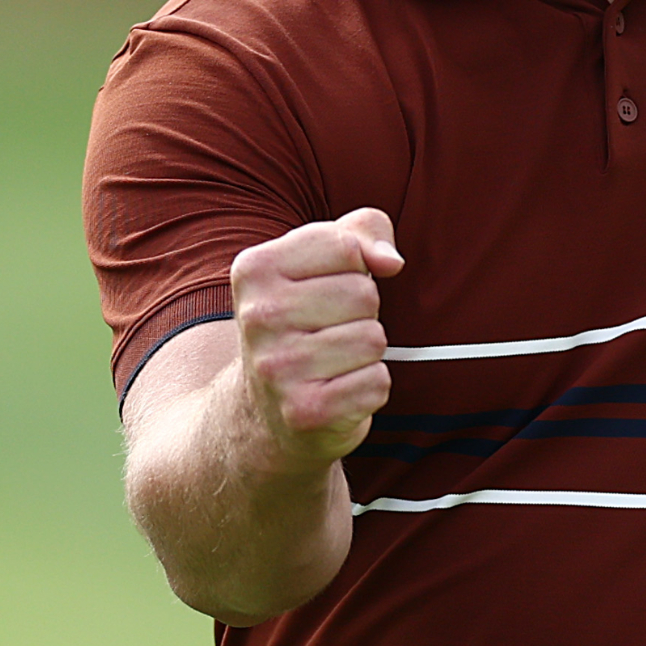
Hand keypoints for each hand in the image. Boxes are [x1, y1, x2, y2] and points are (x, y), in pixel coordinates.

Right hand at [229, 208, 403, 472]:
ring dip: (366, 352)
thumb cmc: (306, 319)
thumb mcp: (324, 261)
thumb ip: (364, 232)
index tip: (326, 287)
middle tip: (328, 331)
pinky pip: (377, 382)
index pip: (346, 246)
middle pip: (364, 294)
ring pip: (373, 339)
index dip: (355, 267)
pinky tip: (337, 391)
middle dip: (362, 312)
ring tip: (332, 361)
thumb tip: (391, 262)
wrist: (264, 413)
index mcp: (253, 269)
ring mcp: (278, 368)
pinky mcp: (305, 412)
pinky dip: (369, 387)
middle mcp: (257, 317)